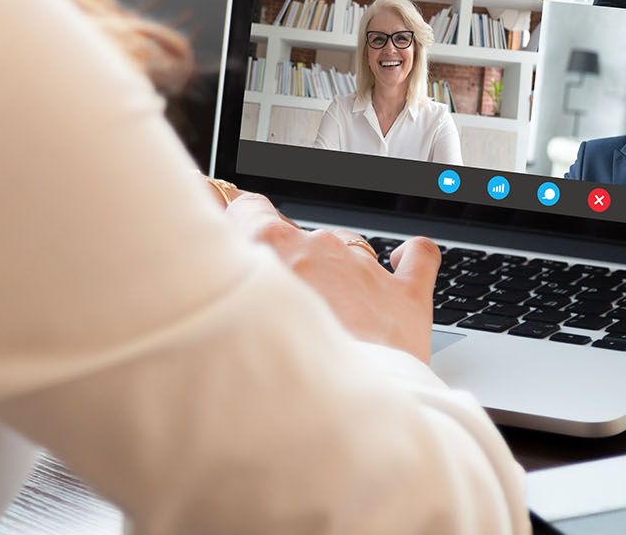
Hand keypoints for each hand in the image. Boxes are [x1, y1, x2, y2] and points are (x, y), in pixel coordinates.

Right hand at [222, 193, 440, 363]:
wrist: (338, 418)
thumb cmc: (276, 375)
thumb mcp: (227, 320)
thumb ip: (222, 283)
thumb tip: (208, 268)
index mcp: (271, 244)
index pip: (246, 207)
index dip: (238, 217)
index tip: (230, 226)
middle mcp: (319, 246)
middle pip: (297, 236)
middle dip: (288, 263)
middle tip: (279, 304)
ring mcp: (364, 268)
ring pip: (347, 249)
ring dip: (336, 273)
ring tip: (328, 318)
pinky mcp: (405, 294)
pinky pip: (417, 256)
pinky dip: (408, 257)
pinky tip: (399, 261)